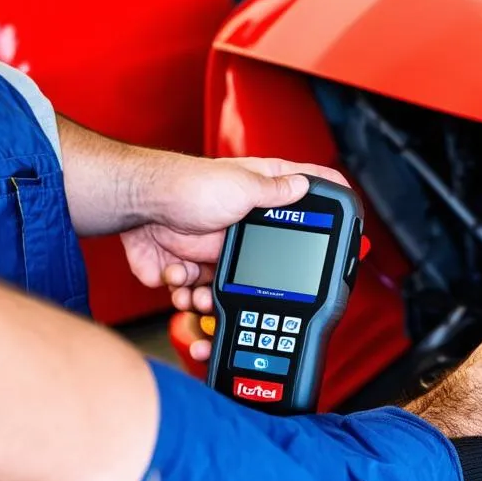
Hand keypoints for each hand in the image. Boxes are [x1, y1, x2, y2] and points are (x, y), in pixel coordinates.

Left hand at [121, 155, 348, 350]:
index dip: (323, 211)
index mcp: (259, 199)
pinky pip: (197, 293)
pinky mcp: (188, 268)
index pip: (302, 201)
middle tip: (256, 286)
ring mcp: (214, 249)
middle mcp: (240, 226)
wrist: (134, 206)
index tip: (347, 226)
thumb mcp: (241, 186)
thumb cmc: (184, 185)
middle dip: (260, 281)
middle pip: (269, 260)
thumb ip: (275, 192)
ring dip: (213, 295)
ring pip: (230, 288)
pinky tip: (178, 275)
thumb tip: (306, 185)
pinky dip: (186, 291)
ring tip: (201, 289)